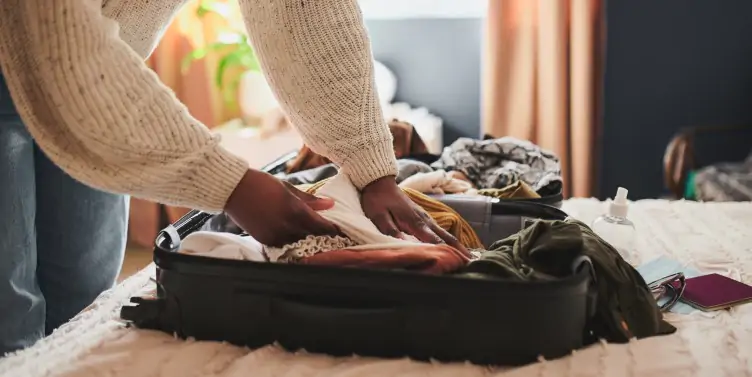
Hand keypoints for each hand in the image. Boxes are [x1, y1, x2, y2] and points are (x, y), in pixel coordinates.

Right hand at [224, 169, 340, 246]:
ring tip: (314, 239)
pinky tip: (295, 238)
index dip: (332, 230)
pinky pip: (283, 245)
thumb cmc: (262, 183)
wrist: (233, 189)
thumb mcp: (288, 188)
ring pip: (298, 243)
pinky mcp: (264, 240)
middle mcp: (286, 225)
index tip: (340, 231)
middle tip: (331, 237)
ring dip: (306, 241)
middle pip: (312, 237)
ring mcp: (275, 235)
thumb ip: (310, 199)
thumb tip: (330, 204)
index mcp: (295, 210)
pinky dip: (291, 242)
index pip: (321, 226)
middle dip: (322, 237)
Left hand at [361, 176, 468, 255]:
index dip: (447, 253)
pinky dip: (449, 240)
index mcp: (416, 223)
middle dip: (459, 250)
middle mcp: (425, 220)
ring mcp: (425, 217)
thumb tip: (406, 245)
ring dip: (456, 245)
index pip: (435, 241)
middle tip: (472, 263)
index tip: (459, 263)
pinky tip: (452, 246)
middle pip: (446, 237)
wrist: (379, 182)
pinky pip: (439, 230)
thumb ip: (392, 232)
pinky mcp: (423, 216)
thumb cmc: (377, 200)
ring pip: (445, 233)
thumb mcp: (379, 217)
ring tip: (467, 258)